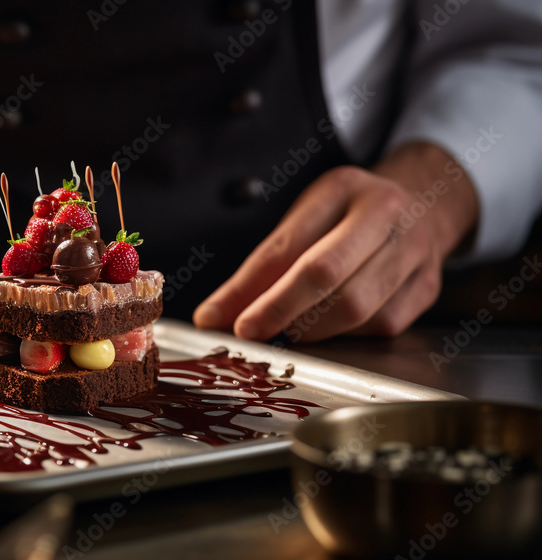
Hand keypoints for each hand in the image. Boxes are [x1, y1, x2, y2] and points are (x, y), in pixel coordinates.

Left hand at [193, 142, 479, 341]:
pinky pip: (379, 326)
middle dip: (280, 311)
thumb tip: (217, 315)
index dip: (254, 289)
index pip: (290, 246)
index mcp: (345, 190)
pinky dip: (345, 334)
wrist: (424, 203)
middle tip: (249, 332)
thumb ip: (262, 265)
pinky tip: (329, 326)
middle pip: (327, 277)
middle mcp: (386, 216)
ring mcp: (413, 252)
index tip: (223, 319)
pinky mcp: (426, 287)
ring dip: (311, 329)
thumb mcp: (303, 218)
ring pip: (355, 309)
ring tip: (288, 328)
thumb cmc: (350, 212)